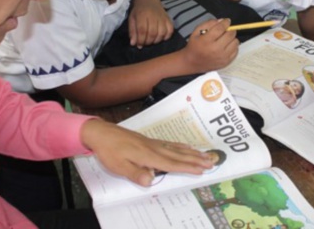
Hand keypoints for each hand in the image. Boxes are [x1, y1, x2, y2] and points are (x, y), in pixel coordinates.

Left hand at [80, 119, 212, 186]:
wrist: (102, 133)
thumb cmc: (110, 152)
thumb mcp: (119, 167)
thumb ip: (136, 174)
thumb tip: (152, 180)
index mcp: (148, 156)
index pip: (172, 163)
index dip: (188, 167)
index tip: (202, 170)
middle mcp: (154, 148)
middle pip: (179, 155)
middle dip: (196, 159)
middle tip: (212, 162)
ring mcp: (153, 143)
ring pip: (177, 148)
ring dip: (192, 152)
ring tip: (205, 154)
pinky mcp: (149, 140)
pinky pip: (170, 143)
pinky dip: (181, 145)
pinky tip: (186, 146)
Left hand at [129, 0, 173, 47]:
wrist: (148, 0)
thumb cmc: (138, 11)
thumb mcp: (132, 19)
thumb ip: (132, 31)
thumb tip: (134, 44)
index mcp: (142, 14)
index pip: (142, 30)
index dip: (141, 40)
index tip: (139, 45)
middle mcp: (153, 15)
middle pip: (152, 33)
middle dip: (148, 42)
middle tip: (145, 43)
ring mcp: (162, 17)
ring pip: (162, 32)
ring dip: (157, 40)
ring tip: (152, 41)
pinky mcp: (168, 18)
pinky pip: (170, 30)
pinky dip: (167, 36)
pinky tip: (161, 37)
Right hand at [182, 18, 238, 71]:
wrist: (192, 62)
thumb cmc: (194, 45)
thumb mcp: (196, 31)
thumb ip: (208, 24)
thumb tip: (221, 21)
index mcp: (207, 40)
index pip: (220, 28)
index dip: (225, 22)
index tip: (227, 21)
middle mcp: (216, 49)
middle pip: (230, 35)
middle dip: (230, 29)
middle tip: (227, 30)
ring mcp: (222, 57)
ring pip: (235, 42)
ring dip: (232, 38)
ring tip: (227, 38)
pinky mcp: (226, 62)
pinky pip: (236, 51)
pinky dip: (233, 46)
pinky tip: (227, 46)